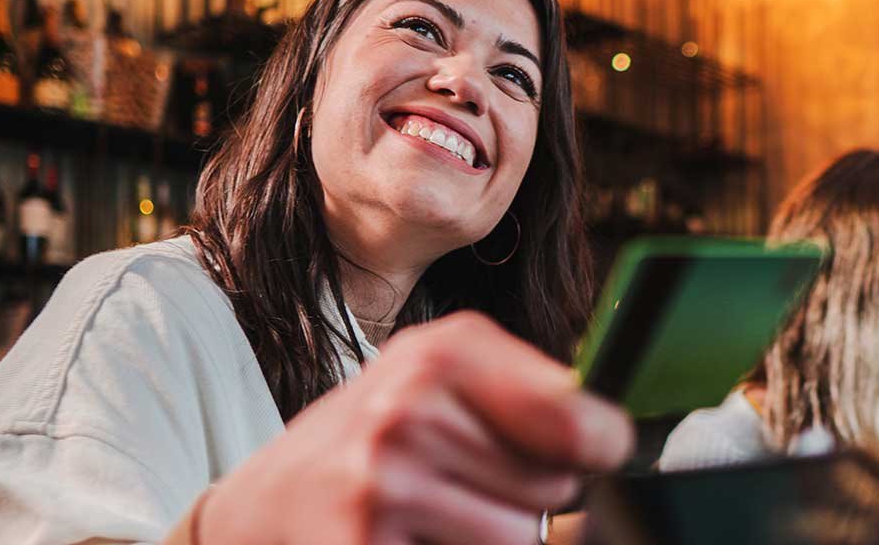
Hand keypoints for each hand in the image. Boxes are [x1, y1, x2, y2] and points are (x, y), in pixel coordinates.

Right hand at [195, 312, 633, 544]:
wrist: (261, 509)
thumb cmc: (374, 446)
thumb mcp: (444, 387)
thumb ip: (537, 401)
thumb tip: (616, 441)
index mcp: (446, 352)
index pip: (583, 422)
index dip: (598, 449)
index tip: (587, 452)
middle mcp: (411, 408)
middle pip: (557, 491)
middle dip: (531, 501)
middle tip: (465, 488)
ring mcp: (383, 483)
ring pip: (521, 540)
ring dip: (494, 541)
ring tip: (435, 520)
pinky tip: (410, 540)